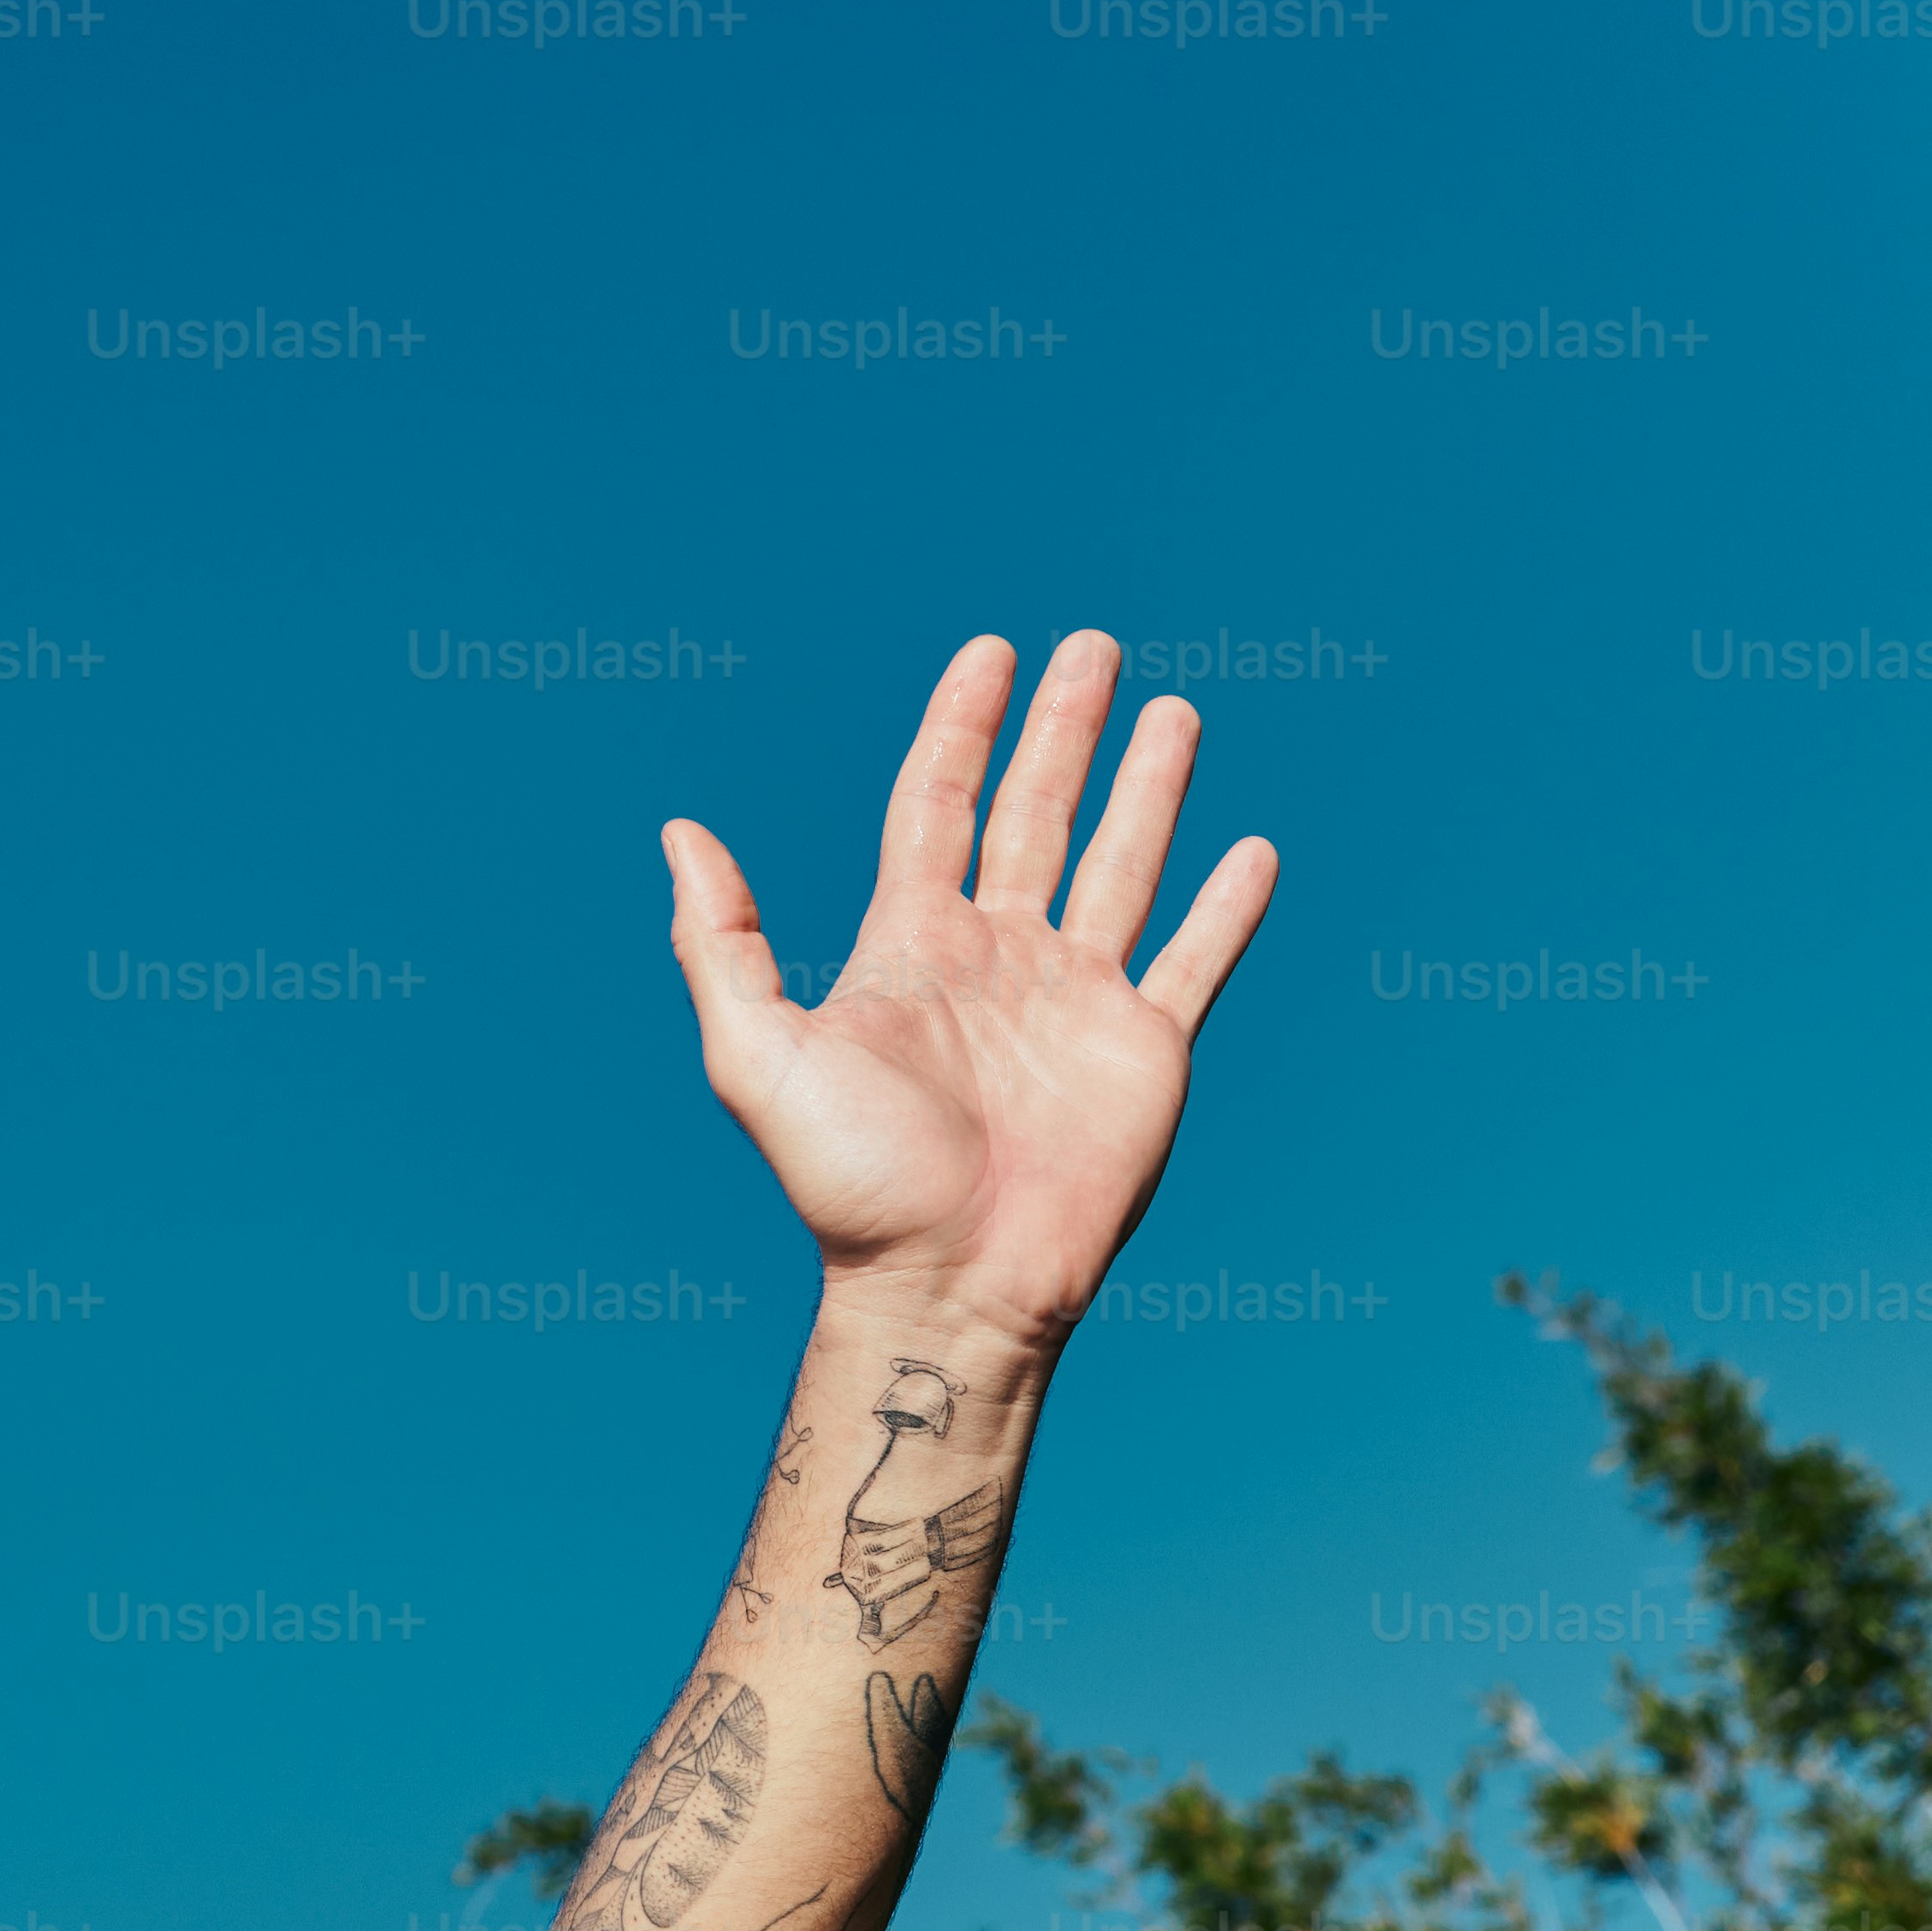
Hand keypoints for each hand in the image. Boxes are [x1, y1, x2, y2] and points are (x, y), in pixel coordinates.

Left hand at [667, 631, 1277, 1354]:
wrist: (947, 1283)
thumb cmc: (850, 1185)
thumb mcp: (760, 1057)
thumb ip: (724, 945)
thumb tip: (680, 834)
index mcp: (913, 949)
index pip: (936, 806)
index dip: (962, 727)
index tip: (991, 653)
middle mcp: (998, 961)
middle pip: (1034, 814)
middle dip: (1063, 730)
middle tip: (1093, 647)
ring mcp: (1076, 1002)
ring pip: (1121, 865)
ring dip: (1148, 789)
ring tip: (1173, 711)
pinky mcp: (1144, 1052)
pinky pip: (1195, 961)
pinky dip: (1226, 906)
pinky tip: (1251, 849)